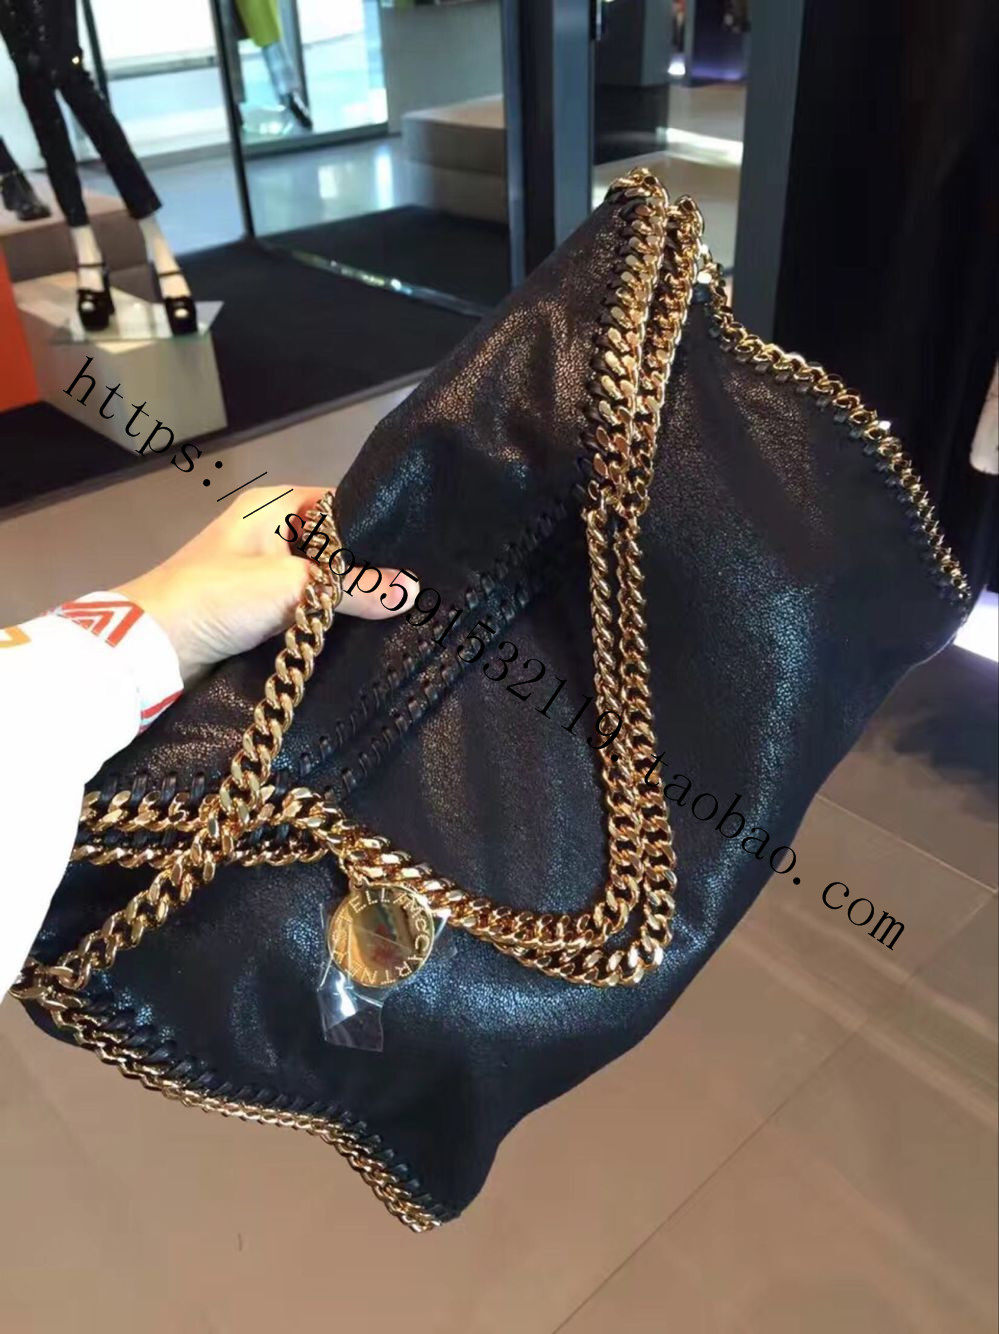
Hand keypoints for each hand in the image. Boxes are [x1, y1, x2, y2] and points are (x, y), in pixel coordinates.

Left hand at [116, 485, 417, 684]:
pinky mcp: (253, 609)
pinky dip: (322, 620)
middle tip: (415, 589)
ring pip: (318, 581)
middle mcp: (268, 531)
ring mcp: (259, 572)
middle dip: (366, 569)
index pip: (340, 504)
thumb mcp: (295, 587)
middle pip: (332, 546)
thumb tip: (414, 591)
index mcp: (273, 505)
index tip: (416, 550)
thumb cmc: (221, 596)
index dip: (375, 525)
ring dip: (345, 599)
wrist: (152, 646)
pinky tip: (359, 634)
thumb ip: (356, 589)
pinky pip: (301, 608)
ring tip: (398, 613)